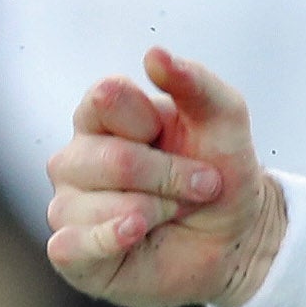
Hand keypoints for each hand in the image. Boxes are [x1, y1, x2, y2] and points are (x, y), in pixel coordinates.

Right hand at [45, 48, 279, 306]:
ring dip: (159, 211)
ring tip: (171, 213)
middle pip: (114, 160)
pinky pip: (69, 246)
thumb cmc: (220, 170)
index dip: (152, 121)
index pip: (106, 98)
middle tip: (199, 185)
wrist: (237, 236)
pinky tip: (137, 234)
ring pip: (103, 206)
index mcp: (100, 117)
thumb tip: (154, 54)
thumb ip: (195, 82)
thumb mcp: (225, 119)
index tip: (181, 137)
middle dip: (172, 176)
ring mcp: (68, 206)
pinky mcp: (71, 252)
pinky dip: (109, 240)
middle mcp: (75, 159)